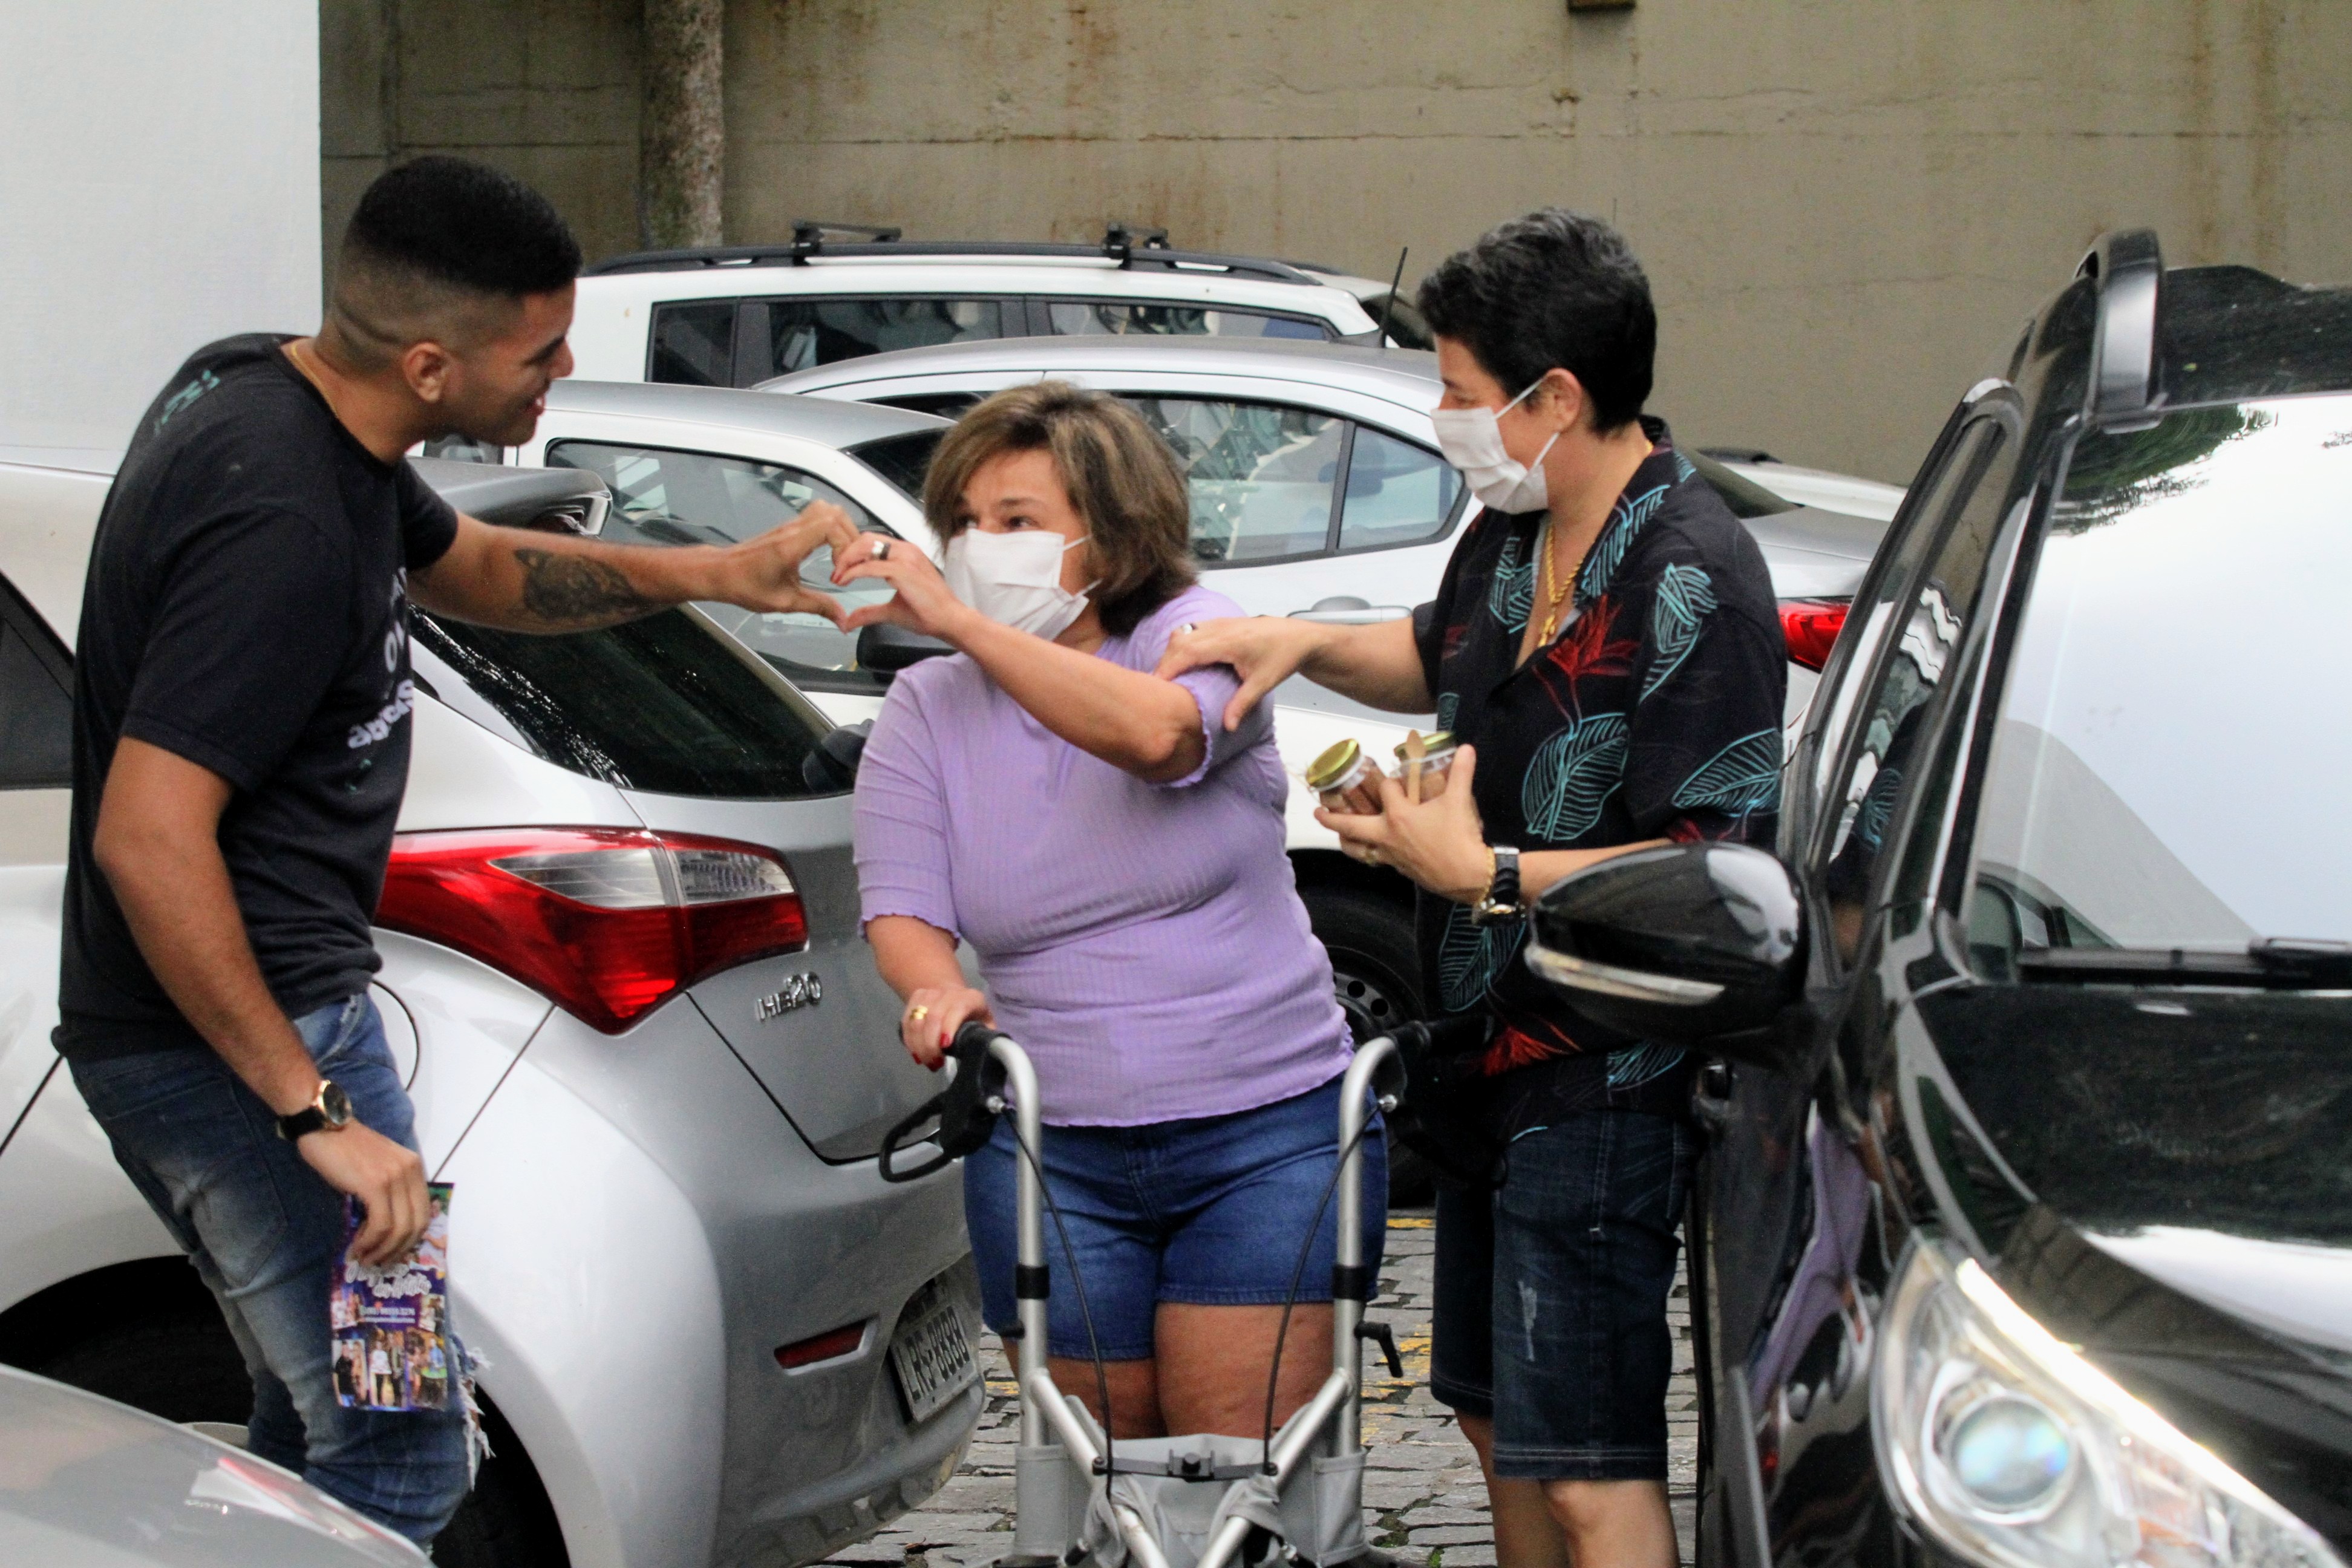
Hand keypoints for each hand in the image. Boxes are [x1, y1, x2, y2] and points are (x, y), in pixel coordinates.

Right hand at [296, 1120, 430, 1267]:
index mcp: (414, 1167)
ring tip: (365, 1258)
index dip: (409, 1239)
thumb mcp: (378, 1168)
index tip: (391, 1252)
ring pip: (400, 1229)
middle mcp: (410, 1171)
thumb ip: (389, 1191)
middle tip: (378, 1262)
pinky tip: (358, 1246)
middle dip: (398, 1250)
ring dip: (382, 1251)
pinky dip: (370, 1242)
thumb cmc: (345, 1149)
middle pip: (417, 1225)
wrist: (324, 1126)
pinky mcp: (375, 1184)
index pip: (424, 1213)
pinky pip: (381, 1225)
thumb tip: (387, 1230)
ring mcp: (395, 1177)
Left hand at [703, 500, 862, 623]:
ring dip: (842, 531)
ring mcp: (791, 525)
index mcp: (791, 544)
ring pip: (827, 511)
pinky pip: (818, 517)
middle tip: (848, 563)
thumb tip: (843, 619)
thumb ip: (817, 607)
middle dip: (851, 537)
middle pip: (834, 513)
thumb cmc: (746, 586)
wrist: (720, 572)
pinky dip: (832, 531)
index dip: (845, 546)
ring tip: (842, 557)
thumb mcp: (784, 602)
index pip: (831, 525)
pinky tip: (829, 554)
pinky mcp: (789, 528)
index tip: (840, 571)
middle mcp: (793, 529)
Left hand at [832, 533, 982, 644]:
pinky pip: (870, 566)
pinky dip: (852, 572)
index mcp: (905, 553)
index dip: (852, 552)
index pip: (872, 542)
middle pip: (865, 538)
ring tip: (836, 575)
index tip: (840, 569)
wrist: (950, 620)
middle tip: (835, 570)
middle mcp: (906, 550)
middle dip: (845, 552)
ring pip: (866, 546)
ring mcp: (905, 557)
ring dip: (846, 559)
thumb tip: (848, 621)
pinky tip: (843, 581)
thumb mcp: (891, 610)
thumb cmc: (929, 613)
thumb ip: (869, 612)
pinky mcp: (903, 570)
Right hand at [898, 984, 992, 1070]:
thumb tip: (991, 1055)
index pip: (957, 1008)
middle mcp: (949, 992)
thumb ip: (988, 1039)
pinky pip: (906, 1021)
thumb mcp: (987, 1026)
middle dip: (930, 1044)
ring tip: (927, 1061)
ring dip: (918, 1045)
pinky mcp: (915, 998)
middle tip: (934, 1063)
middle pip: (933, 1016)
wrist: (953, 995)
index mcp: (971, 998)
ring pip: (916, 1020)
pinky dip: (909, 1040)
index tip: (945, 1046)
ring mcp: (930, 993)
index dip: (949, 1027)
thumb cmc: (973, 1017)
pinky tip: (916, 1054)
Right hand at [1153, 616, 1319, 730]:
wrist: (1299, 637)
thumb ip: (1242, 704)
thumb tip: (1227, 727)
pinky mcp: (1220, 622)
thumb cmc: (1282, 658)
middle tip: (1157, 687)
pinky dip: (1180, 644)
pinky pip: (1191, 629)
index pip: (1188, 651)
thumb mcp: (1263, 683)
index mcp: (1229, 641)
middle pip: (1179, 640)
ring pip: (1183, 631)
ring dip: (1171, 652)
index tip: (1156, 686)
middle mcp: (1220, 627)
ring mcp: (1219, 622)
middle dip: (1164, 662)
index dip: (1168, 667)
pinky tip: (1182, 662)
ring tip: (1167, 676)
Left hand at [1315, 744, 1494, 902]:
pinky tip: (1371, 848)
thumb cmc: (1459, 837)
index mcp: (1398, 816)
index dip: (1391, 781)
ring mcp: (1390, 855)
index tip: (1397, 780)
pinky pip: (1374, 859)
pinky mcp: (1398, 869)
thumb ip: (1462, 772)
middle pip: (1350, 826)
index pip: (1386, 789)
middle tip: (1317, 811)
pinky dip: (1367, 852)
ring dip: (1345, 840)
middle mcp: (1387, 836)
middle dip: (1331, 818)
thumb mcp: (1460, 801)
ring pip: (1357, 849)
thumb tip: (1467, 748)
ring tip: (1338, 834)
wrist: (1467, 876)